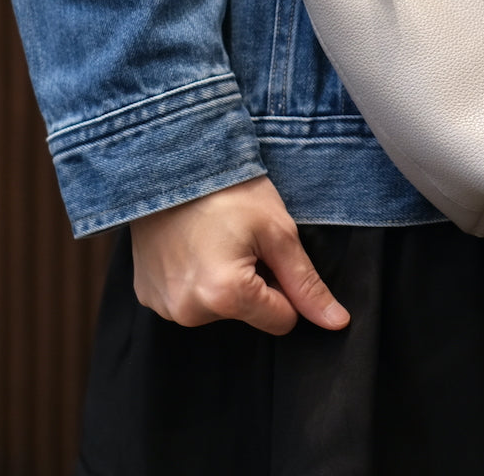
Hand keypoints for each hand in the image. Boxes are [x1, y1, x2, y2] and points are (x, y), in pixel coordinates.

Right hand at [130, 175, 349, 334]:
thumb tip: (337, 322)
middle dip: (253, 282)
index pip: (282, 320)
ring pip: (218, 308)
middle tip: (240, 239)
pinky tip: (193, 245)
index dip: (285, 285)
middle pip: (248, 314)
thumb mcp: (279, 232)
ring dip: (224, 281)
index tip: (269, 251)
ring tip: (215, 238)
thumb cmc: (230, 189)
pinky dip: (196, 278)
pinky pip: (188, 299)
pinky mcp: (146, 295)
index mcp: (225, 297)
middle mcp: (189, 312)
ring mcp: (163, 306)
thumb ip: (306, 283)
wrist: (173, 162)